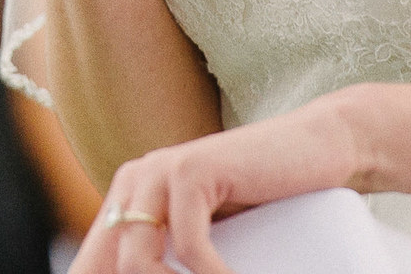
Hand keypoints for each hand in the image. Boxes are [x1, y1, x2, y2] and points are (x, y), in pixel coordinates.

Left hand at [70, 104, 362, 273]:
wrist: (316, 148)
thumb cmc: (266, 201)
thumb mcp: (203, 236)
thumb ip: (169, 257)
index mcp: (125, 201)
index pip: (94, 266)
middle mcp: (131, 183)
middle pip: (112, 268)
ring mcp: (158, 172)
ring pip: (138, 263)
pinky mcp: (191, 170)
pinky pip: (190, 247)